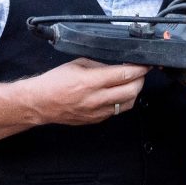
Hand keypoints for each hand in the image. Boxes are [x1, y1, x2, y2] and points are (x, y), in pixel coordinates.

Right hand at [27, 58, 148, 125]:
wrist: (40, 103)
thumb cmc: (55, 82)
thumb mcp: (78, 64)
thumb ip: (100, 66)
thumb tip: (117, 67)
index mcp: (91, 81)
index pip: (124, 75)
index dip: (139, 69)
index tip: (144, 65)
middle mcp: (96, 98)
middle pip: (132, 91)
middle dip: (140, 80)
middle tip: (140, 73)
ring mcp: (97, 112)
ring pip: (128, 103)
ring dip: (133, 92)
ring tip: (131, 83)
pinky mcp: (96, 120)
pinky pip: (116, 111)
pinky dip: (122, 102)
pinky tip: (118, 94)